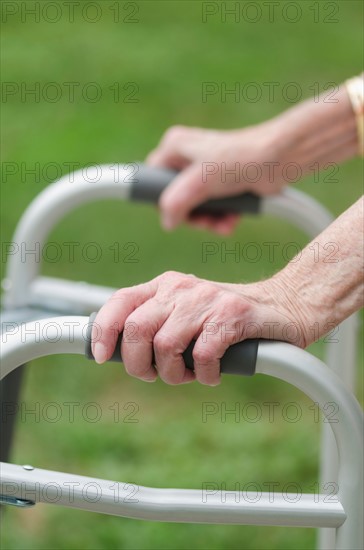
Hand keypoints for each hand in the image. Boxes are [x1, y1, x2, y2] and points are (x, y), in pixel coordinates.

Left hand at [92, 271, 307, 385]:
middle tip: (157, 375)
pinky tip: (214, 373)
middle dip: (138, 364)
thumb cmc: (228, 319)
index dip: (104, 330)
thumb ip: (157, 324)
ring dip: (173, 374)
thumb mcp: (187, 313)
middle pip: (136, 329)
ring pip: (165, 346)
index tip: (102, 357)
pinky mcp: (233, 314)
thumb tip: (118, 353)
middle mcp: (181, 288)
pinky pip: (202, 355)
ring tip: (189, 375)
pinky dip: (204, 375)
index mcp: (165, 285)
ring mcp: (207, 299)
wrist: (284, 305)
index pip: (120, 301)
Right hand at [146, 123, 284, 232]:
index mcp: (174, 147)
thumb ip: (176, 202)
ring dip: (208, 221)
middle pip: (175, 200)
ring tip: (222, 224)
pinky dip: (221, 218)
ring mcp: (205, 173)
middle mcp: (187, 158)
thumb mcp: (201, 180)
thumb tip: (167, 222)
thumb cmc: (241, 158)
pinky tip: (231, 221)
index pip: (152, 180)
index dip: (161, 201)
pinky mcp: (223, 185)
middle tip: (205, 222)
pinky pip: (213, 209)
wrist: (281, 159)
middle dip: (192, 217)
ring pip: (195, 208)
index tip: (176, 214)